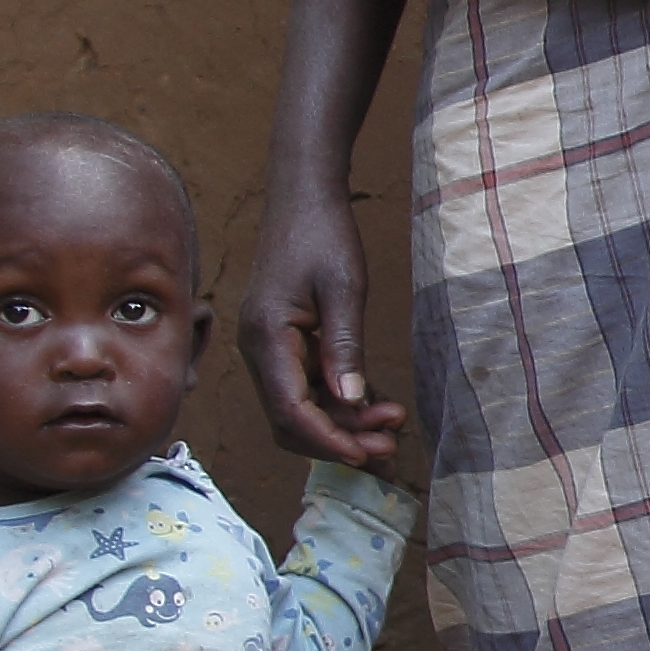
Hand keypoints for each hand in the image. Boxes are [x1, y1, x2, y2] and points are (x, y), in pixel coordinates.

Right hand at [245, 176, 411, 470]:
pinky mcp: (282, 343)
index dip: (327, 439)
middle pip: (290, 420)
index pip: (290, 411)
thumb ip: (345, 346)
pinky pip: (304, 387)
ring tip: (392, 423)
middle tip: (389, 444)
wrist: (303, 198)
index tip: (366, 453)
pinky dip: (336, 402)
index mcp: (265, 338)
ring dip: (342, 422)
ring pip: (298, 408)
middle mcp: (257, 349)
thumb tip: (350, 401)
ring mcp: (267, 348)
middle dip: (337, 438)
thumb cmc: (322, 234)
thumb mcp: (343, 288)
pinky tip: (374, 402)